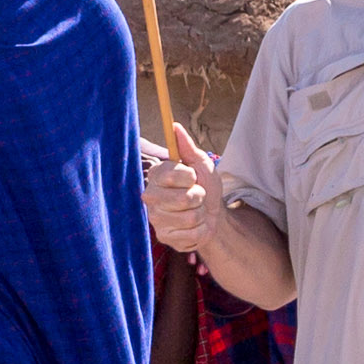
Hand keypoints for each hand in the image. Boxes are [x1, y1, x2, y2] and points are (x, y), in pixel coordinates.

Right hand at [144, 123, 225, 255]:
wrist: (213, 216)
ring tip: (196, 211)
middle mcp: (150, 196)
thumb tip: (175, 126)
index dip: (190, 177)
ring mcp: (156, 219)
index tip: (193, 177)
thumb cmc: (205, 187)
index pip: (172, 174)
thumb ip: (188, 147)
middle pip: (184, 198)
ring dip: (201, 214)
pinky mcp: (164, 237)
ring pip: (190, 217)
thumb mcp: (201, 164)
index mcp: (156, 175)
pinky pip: (192, 233)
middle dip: (199, 197)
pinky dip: (200, 230)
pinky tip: (194, 226)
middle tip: (197, 196)